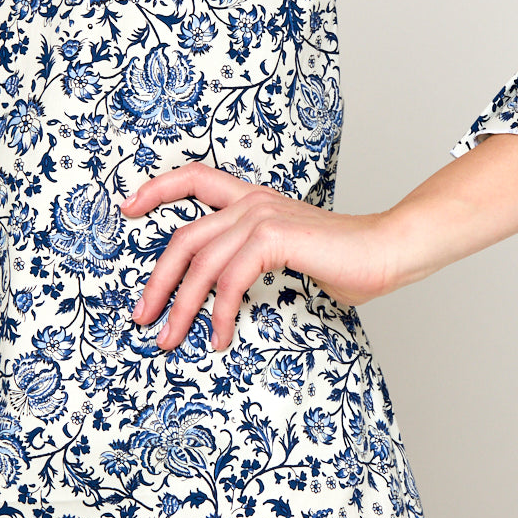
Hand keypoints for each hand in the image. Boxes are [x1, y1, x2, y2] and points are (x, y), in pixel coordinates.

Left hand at [119, 162, 397, 352]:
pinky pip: (229, 280)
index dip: (157, 189)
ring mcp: (262, 216)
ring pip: (201, 263)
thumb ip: (254, 261)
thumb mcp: (290, 254)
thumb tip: (222, 297)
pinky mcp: (274, 237)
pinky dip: (218, 314)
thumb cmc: (348, 260)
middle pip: (185, 237)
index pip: (196, 178)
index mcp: (255, 199)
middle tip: (143, 317)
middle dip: (157, 281)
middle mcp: (253, 201)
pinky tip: (220, 338)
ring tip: (171, 339)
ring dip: (181, 308)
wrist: (389, 251)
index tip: (128, 208)